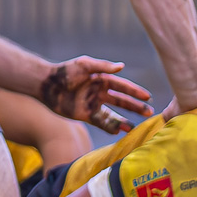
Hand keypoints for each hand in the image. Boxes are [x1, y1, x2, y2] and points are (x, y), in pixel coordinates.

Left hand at [38, 58, 154, 127]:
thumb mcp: (84, 65)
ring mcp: (93, 104)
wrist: (46, 85)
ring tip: (135, 128)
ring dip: (124, 120)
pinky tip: (118, 131)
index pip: (123, 87)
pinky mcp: (85, 115)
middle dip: (135, 107)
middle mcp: (100, 92)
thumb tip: (122, 66)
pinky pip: (100, 122)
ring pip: (113, 114)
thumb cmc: (65, 71)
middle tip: (149, 113)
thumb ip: (103, 66)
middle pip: (122, 101)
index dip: (135, 92)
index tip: (147, 97)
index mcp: (102, 79)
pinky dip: (109, 127)